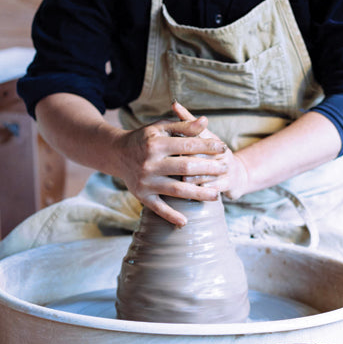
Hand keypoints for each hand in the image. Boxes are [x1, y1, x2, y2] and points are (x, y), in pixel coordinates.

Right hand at [113, 112, 228, 224]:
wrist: (117, 154)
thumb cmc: (145, 138)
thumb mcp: (161, 127)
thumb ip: (183, 126)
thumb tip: (206, 121)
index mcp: (156, 144)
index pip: (188, 145)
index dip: (208, 147)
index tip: (224, 148)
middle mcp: (150, 163)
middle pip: (186, 168)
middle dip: (209, 169)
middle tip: (225, 168)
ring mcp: (146, 181)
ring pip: (177, 190)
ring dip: (198, 194)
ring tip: (216, 195)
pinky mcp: (141, 195)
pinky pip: (158, 208)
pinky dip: (171, 216)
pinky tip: (185, 222)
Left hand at [171, 101, 249, 199]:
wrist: (236, 174)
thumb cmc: (211, 153)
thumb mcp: (202, 136)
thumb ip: (187, 122)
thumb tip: (174, 103)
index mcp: (213, 139)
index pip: (200, 137)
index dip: (187, 141)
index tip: (172, 145)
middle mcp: (223, 153)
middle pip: (205, 155)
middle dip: (190, 161)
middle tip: (173, 164)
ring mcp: (227, 169)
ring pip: (211, 172)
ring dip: (197, 177)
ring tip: (182, 179)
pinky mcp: (230, 184)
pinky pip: (217, 187)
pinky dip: (206, 190)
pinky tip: (194, 193)